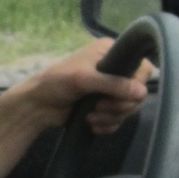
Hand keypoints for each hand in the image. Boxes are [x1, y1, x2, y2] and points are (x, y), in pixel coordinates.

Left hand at [15, 41, 152, 136]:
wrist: (37, 106)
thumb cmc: (56, 83)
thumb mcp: (83, 79)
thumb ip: (113, 84)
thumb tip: (142, 92)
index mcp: (110, 52)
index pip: (141, 68)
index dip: (135, 84)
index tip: (121, 94)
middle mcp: (114, 69)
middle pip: (137, 92)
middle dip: (119, 105)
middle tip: (100, 107)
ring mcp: (110, 90)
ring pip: (128, 109)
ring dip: (111, 117)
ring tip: (91, 117)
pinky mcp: (104, 107)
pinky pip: (118, 120)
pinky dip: (107, 125)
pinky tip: (92, 124)